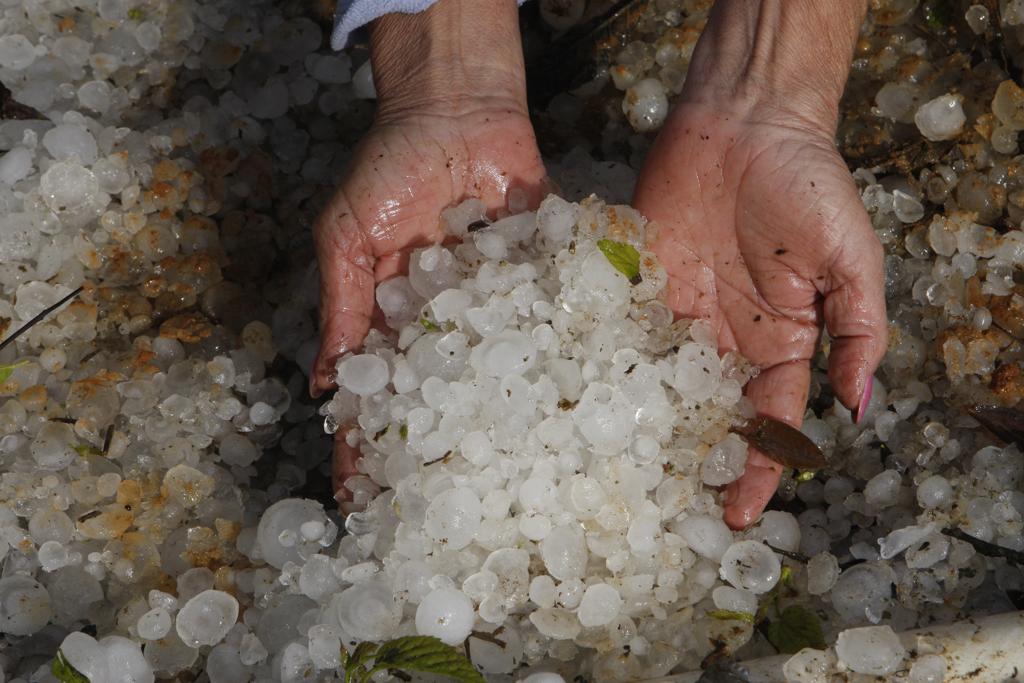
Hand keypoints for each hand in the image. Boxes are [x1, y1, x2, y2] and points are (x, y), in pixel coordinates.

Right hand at [309, 1, 545, 502]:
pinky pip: (550, 324)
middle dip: (439, 449)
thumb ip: (342, 307)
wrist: (454, 110)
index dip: (366, 443)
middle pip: (442, 398)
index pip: (377, 392)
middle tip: (445, 509)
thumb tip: (319, 385)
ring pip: (499, 374)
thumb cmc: (388, 169)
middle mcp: (450, 325)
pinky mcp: (539, 282)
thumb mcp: (347, 237)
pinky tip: (572, 406)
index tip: (362, 496)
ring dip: (503, 421)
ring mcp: (498, 309)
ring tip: (510, 480)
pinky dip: (561, 358)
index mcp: (398, 321)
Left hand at [634, 101, 886, 528]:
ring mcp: (677, 310)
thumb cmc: (809, 186)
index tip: (739, 514)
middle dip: (691, 460)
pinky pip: (620, 328)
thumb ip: (857, 332)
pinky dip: (605, 363)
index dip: (757, 467)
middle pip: (706, 412)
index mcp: (779, 341)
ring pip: (658, 380)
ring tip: (615, 472)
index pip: (768, 419)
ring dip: (642, 423)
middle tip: (664, 510)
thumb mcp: (852, 261)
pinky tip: (583, 401)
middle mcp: (724, 336)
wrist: (746, 121)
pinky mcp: (637, 279)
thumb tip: (857, 407)